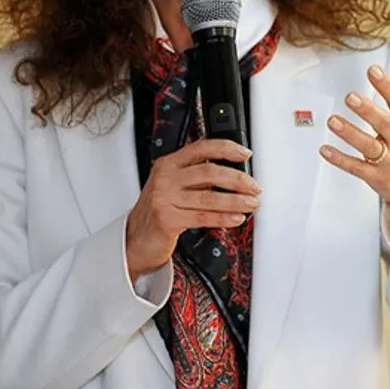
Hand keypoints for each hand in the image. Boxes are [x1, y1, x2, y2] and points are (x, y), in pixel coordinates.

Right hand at [125, 139, 262, 282]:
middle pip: (209, 172)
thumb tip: (234, 175)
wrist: (134, 240)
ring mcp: (164, 198)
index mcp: (168, 164)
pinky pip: (203, 217)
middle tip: (255, 187)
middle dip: (237, 179)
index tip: (245, 154)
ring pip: (209, 196)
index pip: (201, 148)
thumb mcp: (172, 186)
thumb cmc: (159, 211)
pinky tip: (237, 218)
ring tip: (252, 203)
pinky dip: (224, 217)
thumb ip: (196, 177)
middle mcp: (165, 178)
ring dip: (236, 200)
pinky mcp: (166, 219)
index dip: (226, 148)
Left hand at [320, 42, 389, 233]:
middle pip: (385, 123)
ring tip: (334, 121)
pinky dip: (341, 159)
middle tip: (351, 97)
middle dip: (368, 110)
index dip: (388, 86)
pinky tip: (326, 149)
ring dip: (350, 134)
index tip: (374, 71)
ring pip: (369, 147)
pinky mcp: (377, 177)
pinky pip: (357, 168)